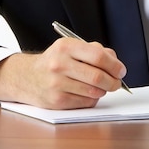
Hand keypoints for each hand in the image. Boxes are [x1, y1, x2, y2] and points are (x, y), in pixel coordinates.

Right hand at [0, 38, 125, 108]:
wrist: (26, 77)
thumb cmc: (55, 61)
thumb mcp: (71, 47)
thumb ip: (94, 51)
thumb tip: (115, 62)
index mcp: (66, 47)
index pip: (98, 56)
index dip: (114, 65)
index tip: (121, 70)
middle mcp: (60, 64)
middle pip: (98, 76)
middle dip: (113, 81)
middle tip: (117, 82)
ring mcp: (57, 84)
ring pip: (94, 91)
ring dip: (103, 91)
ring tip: (101, 86)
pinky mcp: (57, 100)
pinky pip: (85, 102)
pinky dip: (92, 99)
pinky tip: (88, 93)